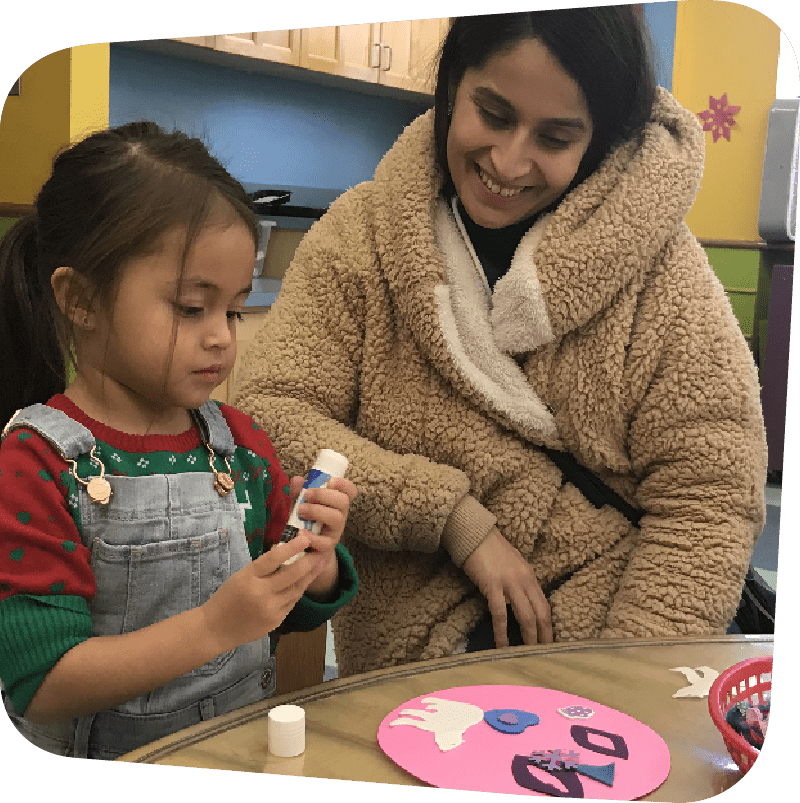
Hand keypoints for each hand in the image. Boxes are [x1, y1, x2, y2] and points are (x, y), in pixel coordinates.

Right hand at [201, 535, 323, 654]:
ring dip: (310, 576)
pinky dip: (299, 590)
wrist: (215, 630)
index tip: (305, 538)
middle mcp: (261, 594)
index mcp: (248, 578)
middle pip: (291, 575)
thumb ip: (262, 567)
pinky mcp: (276, 621)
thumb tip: (284, 552)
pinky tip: (306, 581)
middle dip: (309, 562)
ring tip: (319, 563)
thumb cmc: (226, 598)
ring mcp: (270, 609)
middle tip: (321, 550)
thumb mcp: (240, 576)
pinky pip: (292, 602)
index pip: (273, 559)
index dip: (292, 547)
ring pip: (296, 589)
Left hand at [289, 475, 357, 598]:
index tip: (330, 481)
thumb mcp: (302, 504)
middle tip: (307, 495)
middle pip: (343, 501)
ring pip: (337, 518)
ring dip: (318, 511)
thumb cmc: (306, 521)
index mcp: (336, 503)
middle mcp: (340, 515)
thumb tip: (297, 480)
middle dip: (324, 495)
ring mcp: (335, 531)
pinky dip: (312, 536)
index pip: (350, 491)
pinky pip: (325, 542)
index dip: (344, 484)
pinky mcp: (328, 547)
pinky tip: (301, 532)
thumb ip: (299, 492)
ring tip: (301, 510)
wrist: (306, 549)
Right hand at [462, 528, 552, 646]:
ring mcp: (509, 583)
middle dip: (544, 637)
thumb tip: (523, 602)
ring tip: (529, 656)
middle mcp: (525, 580)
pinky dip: (502, 633)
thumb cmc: (491, 549)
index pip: (545, 606)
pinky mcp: (492, 585)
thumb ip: (520, 582)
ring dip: (529, 639)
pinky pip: (500, 614)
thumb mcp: (513, 564)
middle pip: (540, 614)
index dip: (549, 627)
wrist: (474, 533)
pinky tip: (502, 646)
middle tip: (545, 656)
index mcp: (530, 576)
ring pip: (525, 616)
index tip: (549, 644)